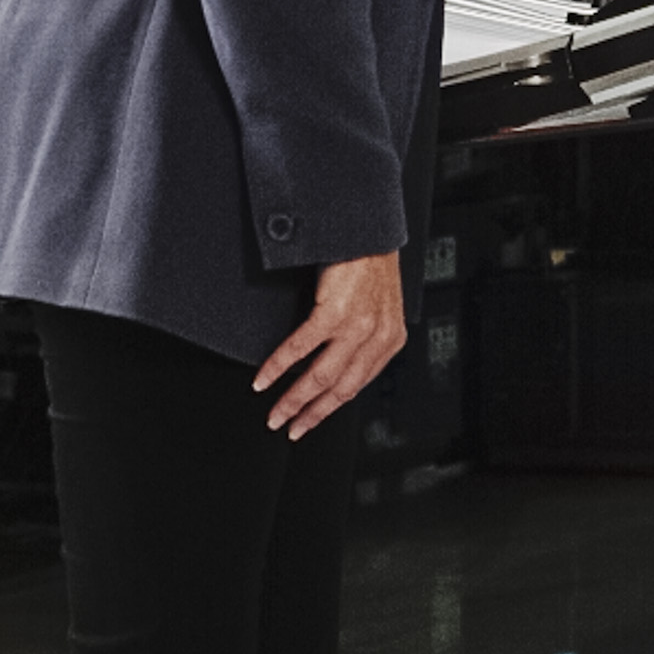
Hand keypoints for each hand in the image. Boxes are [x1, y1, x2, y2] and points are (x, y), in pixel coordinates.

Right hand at [254, 250, 405, 436]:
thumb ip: (364, 336)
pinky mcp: (335, 311)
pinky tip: (263, 379)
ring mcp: (357, 325)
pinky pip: (301, 347)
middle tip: (286, 427)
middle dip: (309, 414)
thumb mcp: (378, 305)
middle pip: (339, 389)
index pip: (356, 386)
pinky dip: (278, 367)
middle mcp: (378, 337)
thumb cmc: (370, 260)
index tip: (308, 422)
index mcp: (391, 339)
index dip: (329, 408)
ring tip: (274, 414)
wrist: (369, 226)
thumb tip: (337, 365)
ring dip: (292, 400)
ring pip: (320, 377)